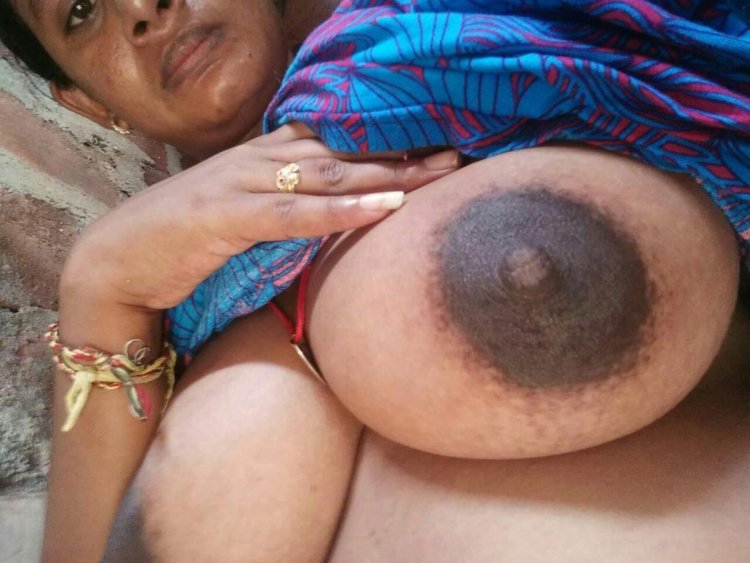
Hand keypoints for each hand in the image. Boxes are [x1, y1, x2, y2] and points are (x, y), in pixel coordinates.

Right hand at [60, 125, 459, 315]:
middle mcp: (255, 161)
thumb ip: (280, 210)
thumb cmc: (181, 243)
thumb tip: (325, 218)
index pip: (330, 144)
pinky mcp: (226, 216)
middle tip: (453, 156)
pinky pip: (294, 212)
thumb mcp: (240, 218)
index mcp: (259, 159)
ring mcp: (240, 183)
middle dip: (398, 155)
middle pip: (340, 153)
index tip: (428, 148)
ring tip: (436, 173)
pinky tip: (385, 206)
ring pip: (326, 175)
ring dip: (384, 175)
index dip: (380, 145)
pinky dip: (341, 210)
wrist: (116, 261)